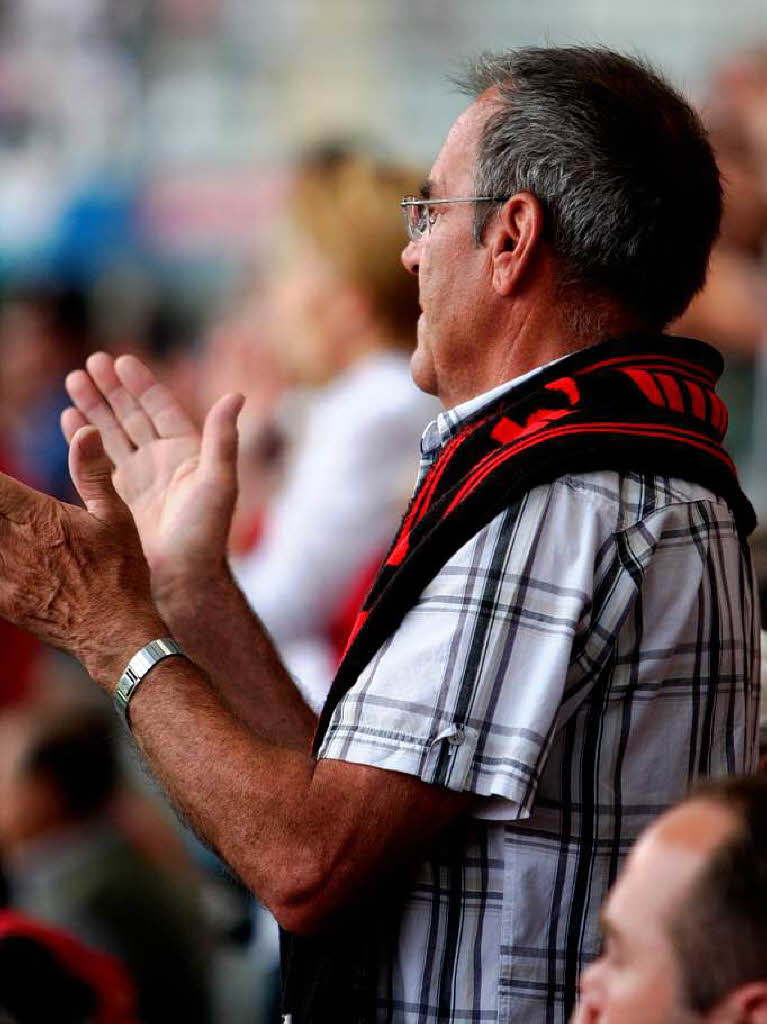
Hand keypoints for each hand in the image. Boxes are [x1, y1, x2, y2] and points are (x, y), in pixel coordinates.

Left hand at [0, 425, 164, 686]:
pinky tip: (5, 555)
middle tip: (1, 506)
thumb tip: (85, 429)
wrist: (116, 632)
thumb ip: (93, 472)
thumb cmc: (121, 571)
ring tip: (7, 531)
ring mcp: (4, 574)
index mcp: (39, 516)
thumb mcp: (116, 516)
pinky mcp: (2, 600)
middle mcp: (14, 543)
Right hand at [61, 353, 243, 601]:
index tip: (121, 361)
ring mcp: (138, 478)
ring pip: (112, 433)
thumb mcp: (219, 481)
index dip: (142, 385)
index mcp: (186, 452)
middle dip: (112, 389)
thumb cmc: (205, 534)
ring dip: (93, 407)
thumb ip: (223, 438)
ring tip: (73, 381)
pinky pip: (96, 460)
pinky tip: (69, 419)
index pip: (160, 408)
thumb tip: (238, 394)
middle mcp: (161, 461)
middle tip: (90, 362)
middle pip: (132, 414)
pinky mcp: (117, 497)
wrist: (181, 580)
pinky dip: (82, 439)